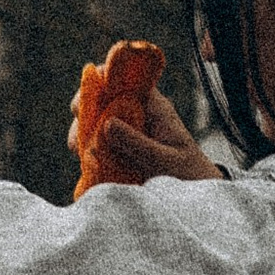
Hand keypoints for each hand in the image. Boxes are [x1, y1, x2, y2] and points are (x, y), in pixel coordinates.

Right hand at [90, 87, 223, 185]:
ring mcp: (126, 132)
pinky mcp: (119, 150)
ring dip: (83, 134)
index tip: (89, 95)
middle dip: (85, 110)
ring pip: (95, 122)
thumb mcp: (165, 160)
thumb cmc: (188, 173)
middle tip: (79, 126)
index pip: (125, 79)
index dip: (103, 78)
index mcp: (153, 107)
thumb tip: (107, 123)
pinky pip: (97, 144)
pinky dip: (88, 153)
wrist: (195, 196)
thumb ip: (137, 144)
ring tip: (80, 153)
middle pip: (102, 98)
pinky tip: (87, 166)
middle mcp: (137, 115)